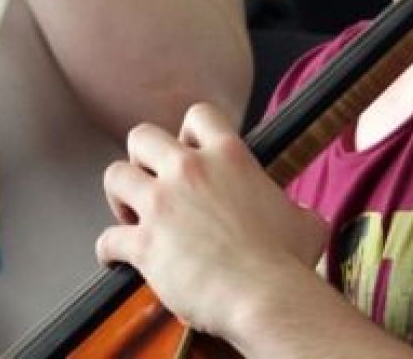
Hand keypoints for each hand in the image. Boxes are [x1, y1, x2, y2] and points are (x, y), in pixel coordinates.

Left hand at [96, 102, 327, 338]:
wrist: (266, 297)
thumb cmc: (288, 262)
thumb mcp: (304, 222)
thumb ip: (292, 209)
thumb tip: (301, 218)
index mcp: (229, 156)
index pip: (198, 115)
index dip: (189, 133)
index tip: (189, 152)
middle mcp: (189, 170)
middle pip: (142, 136)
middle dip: (142, 158)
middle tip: (153, 183)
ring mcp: (162, 204)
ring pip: (114, 175)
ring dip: (119, 196)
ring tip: (131, 215)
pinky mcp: (144, 242)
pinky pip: (108, 238)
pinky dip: (108, 250)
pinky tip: (115, 259)